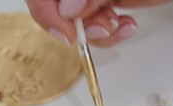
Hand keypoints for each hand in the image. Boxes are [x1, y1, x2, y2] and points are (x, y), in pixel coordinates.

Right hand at [25, 0, 170, 46]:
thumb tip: (66, 11)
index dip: (46, 11)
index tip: (69, 33)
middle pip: (54, 7)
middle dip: (77, 23)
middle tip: (104, 27)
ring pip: (74, 21)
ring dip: (95, 31)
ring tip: (120, 25)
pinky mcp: (104, 3)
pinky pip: (95, 26)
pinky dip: (109, 34)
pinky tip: (125, 27)